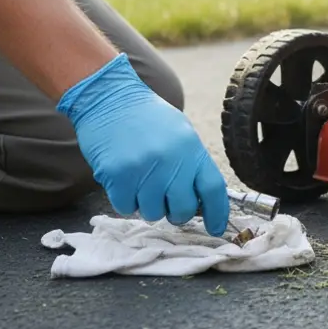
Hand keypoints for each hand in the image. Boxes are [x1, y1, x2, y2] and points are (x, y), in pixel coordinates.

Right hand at [58, 53, 229, 235]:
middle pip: (184, 209)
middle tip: (166, 199)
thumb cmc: (147, 118)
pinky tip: (124, 179)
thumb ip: (192, 164)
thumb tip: (201, 199)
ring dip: (148, 204)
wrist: (109, 98)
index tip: (215, 229)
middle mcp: (172, 162)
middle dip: (177, 212)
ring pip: (153, 213)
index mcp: (192, 149)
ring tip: (142, 180)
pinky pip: (126, 207)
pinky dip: (125, 199)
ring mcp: (145, 170)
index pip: (213, 189)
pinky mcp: (118, 177)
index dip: (217, 214)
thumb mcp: (181, 134)